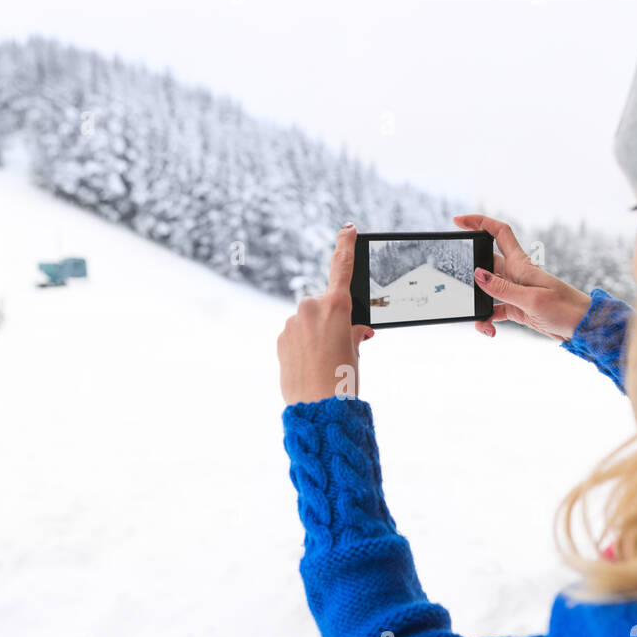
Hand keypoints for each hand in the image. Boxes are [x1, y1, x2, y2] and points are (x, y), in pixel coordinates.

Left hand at [277, 223, 373, 405]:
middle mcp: (311, 308)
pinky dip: (303, 346)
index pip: (341, 268)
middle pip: (324, 305)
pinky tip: (309, 365)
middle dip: (332, 320)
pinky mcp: (281, 337)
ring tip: (322, 362)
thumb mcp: (355, 352)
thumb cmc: (343, 379)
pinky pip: (295, 335)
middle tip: (339, 347)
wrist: (318, 406)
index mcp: (336, 307)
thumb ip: (353, 332)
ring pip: (309, 322)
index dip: (345, 245)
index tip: (347, 229)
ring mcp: (292, 322)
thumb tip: (354, 329)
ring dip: (316, 335)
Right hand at [453, 214, 591, 341]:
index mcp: (521, 264)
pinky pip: (493, 310)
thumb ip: (503, 289)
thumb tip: (478, 275)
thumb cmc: (564, 309)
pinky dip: (487, 320)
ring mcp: (514, 291)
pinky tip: (490, 330)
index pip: (498, 233)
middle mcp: (515, 274)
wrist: (582, 327)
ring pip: (485, 292)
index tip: (459, 222)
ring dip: (478, 306)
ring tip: (482, 322)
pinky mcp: (515, 308)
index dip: (479, 223)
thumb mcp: (532, 299)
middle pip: (484, 264)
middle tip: (459, 288)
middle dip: (468, 273)